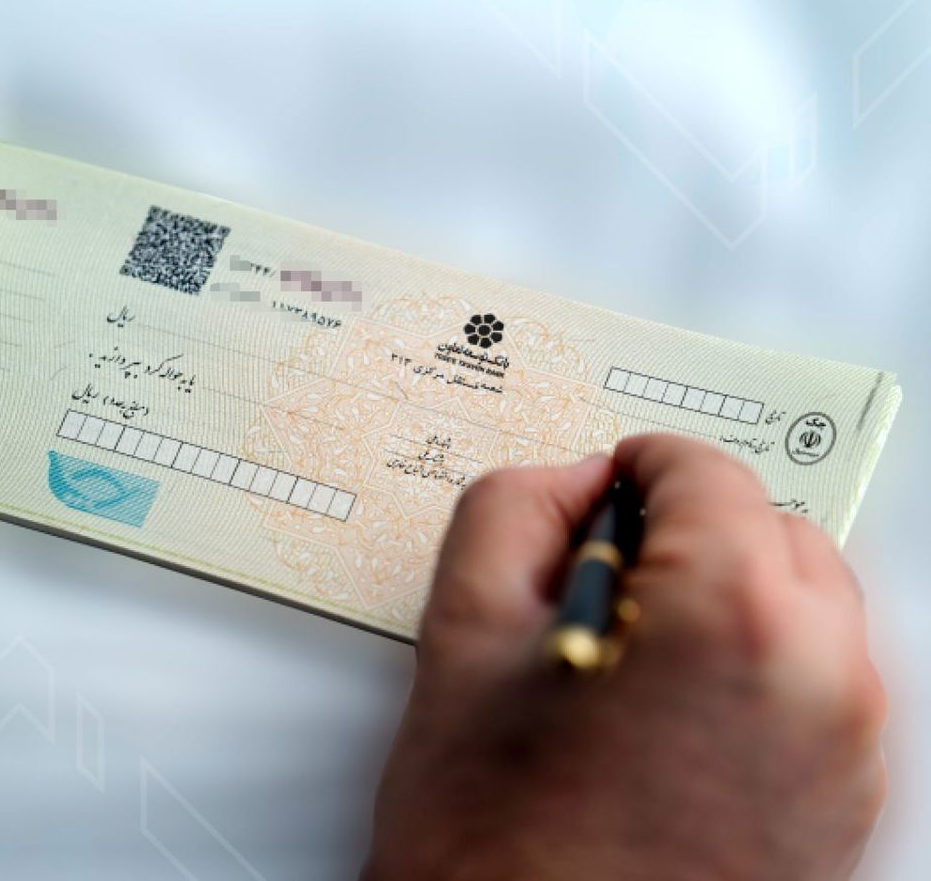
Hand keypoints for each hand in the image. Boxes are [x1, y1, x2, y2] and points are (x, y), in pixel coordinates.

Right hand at [363, 435, 885, 879]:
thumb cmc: (494, 849)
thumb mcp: (461, 641)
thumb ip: (513, 514)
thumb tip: (576, 486)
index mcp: (729, 620)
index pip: (709, 473)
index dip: (642, 465)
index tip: (610, 483)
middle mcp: (820, 683)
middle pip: (773, 532)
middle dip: (692, 531)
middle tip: (605, 577)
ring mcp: (847, 755)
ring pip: (805, 608)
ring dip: (727, 597)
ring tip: (627, 655)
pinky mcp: (845, 810)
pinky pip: (817, 686)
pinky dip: (755, 667)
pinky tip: (665, 716)